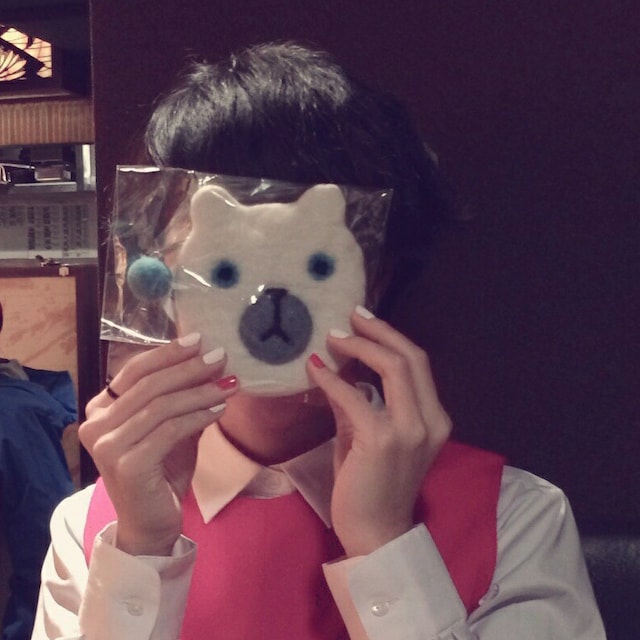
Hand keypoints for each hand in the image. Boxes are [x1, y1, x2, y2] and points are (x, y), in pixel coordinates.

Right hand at [79, 333, 237, 555]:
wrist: (152, 523)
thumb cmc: (162, 470)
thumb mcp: (173, 426)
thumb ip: (183, 398)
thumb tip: (212, 364)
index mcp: (101, 409)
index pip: (135, 370)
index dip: (168, 353)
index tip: (200, 340)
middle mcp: (95, 424)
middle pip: (149, 385)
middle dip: (189, 368)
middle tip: (221, 358)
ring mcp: (107, 446)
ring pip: (160, 406)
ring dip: (199, 392)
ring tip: (229, 384)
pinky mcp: (126, 466)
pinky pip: (169, 431)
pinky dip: (198, 416)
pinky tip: (220, 409)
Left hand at [306, 307, 450, 556]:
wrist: (376, 533)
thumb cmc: (374, 486)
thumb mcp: (373, 437)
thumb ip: (361, 403)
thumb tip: (338, 371)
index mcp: (434, 419)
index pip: (417, 364)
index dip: (391, 337)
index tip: (364, 321)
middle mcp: (430, 421)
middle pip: (411, 357)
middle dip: (379, 332)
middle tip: (350, 317)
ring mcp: (410, 430)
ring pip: (393, 368)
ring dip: (359, 347)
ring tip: (332, 337)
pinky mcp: (383, 440)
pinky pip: (355, 396)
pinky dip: (332, 379)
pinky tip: (314, 370)